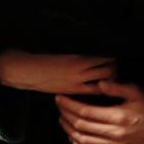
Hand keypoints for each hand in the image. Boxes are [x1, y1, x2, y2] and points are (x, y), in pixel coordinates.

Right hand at [0, 50, 115, 94]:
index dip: (112, 56)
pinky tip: (100, 87)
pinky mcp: (73, 91)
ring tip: (110, 77)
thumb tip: (93, 52)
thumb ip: (79, 53)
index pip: (104, 56)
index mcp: (78, 56)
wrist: (29, 71)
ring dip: (110, 79)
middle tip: (114, 66)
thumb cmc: (43, 57)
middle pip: (108, 69)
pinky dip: (100, 89)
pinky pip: (93, 92)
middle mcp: (80, 69)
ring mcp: (77, 82)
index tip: (113, 55)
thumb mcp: (64, 51)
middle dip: (114, 68)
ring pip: (103, 82)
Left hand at [56, 80, 143, 143]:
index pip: (85, 112)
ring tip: (62, 119)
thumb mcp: (136, 92)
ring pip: (84, 141)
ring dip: (69, 130)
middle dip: (66, 114)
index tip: (60, 98)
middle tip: (59, 106)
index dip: (69, 105)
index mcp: (118, 117)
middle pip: (81, 126)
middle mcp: (115, 134)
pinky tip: (73, 137)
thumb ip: (117, 88)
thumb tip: (99, 84)